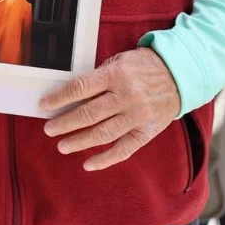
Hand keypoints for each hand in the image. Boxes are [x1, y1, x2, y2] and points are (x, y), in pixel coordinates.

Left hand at [40, 47, 180, 171]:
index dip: (59, 98)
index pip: (80, 88)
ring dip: (79, 142)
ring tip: (63, 145)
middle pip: (88, 114)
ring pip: (103, 134)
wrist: (180, 74)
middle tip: (49, 129)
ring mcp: (138, 115)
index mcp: (116, 74)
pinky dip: (105, 159)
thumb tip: (70, 94)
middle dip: (65, 123)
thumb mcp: (119, 61)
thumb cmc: (143, 65)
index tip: (44, 105)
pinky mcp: (147, 131)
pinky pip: (124, 149)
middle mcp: (126, 96)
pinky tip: (88, 163)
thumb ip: (98, 76)